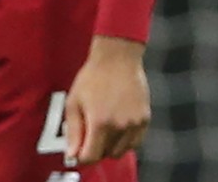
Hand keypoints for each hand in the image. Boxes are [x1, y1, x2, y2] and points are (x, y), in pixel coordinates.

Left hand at [64, 35, 150, 164]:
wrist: (117, 59)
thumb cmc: (91, 78)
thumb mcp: (74, 103)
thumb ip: (74, 131)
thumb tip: (72, 155)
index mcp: (100, 122)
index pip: (91, 156)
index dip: (81, 157)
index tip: (76, 152)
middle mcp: (120, 126)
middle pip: (107, 155)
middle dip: (95, 150)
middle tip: (88, 136)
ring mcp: (135, 124)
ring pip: (122, 151)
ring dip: (110, 147)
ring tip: (101, 128)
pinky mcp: (145, 119)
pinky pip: (135, 142)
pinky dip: (124, 141)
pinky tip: (115, 127)